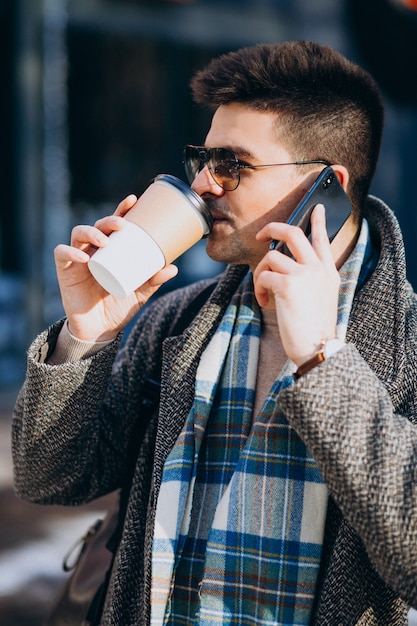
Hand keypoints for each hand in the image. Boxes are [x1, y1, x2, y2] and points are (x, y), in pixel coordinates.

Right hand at [54, 195, 177, 341]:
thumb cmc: (119, 307)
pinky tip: (83, 256)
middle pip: (97, 225)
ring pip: (78, 234)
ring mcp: (78, 259)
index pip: (114, 225)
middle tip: (123, 225)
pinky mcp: (65, 271)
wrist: (100, 331)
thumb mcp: (140, 293)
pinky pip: (61, 254)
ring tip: (105, 240)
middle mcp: (93, 250)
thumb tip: (173, 268)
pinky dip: (70, 251)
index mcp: (111, 250)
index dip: (121, 210)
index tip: (133, 201)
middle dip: (109, 220)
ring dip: (91, 232)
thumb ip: (154, 281)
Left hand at [253, 204, 339, 365]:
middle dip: (272, 229)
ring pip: (271, 257)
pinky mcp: (287, 285)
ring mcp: (303, 274)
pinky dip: (258, 288)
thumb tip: (283, 266)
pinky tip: (264, 302)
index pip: (322, 239)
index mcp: (328, 271)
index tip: (317, 208)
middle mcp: (317, 268)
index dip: (318, 221)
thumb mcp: (321, 298)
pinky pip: (263, 276)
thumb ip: (310, 279)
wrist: (318, 347)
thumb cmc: (314, 329)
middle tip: (261, 235)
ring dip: (260, 273)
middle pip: (293, 233)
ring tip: (263, 292)